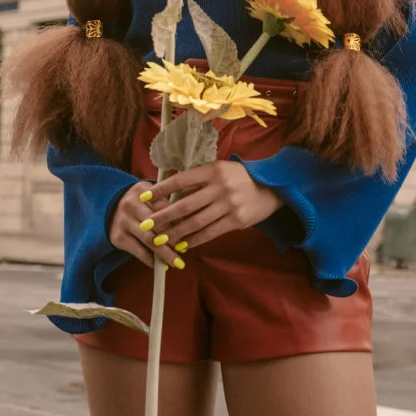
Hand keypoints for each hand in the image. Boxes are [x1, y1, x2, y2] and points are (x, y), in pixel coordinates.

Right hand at [108, 180, 184, 270]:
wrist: (109, 208)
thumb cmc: (140, 203)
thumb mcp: (150, 195)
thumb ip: (168, 202)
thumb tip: (191, 219)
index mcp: (142, 190)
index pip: (165, 206)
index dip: (179, 220)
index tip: (191, 231)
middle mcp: (131, 204)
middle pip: (158, 224)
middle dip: (174, 239)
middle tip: (185, 250)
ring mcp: (123, 221)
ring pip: (149, 240)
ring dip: (165, 254)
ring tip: (178, 263)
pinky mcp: (118, 237)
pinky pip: (138, 251)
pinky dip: (151, 261)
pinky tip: (162, 266)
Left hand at [144, 161, 284, 249]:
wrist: (270, 188)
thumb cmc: (239, 178)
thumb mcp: (220, 171)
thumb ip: (198, 182)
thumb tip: (172, 195)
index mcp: (213, 170)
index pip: (181, 180)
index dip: (161, 189)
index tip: (144, 196)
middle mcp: (220, 187)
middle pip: (185, 204)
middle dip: (163, 216)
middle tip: (147, 225)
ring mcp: (229, 204)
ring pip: (196, 222)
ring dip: (176, 233)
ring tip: (161, 240)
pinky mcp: (237, 220)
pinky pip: (210, 233)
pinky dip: (195, 240)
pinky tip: (183, 245)